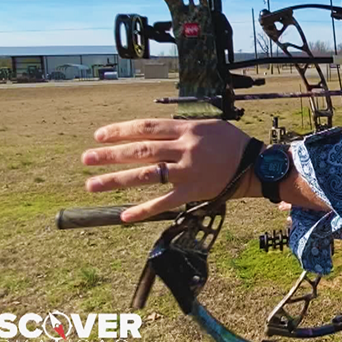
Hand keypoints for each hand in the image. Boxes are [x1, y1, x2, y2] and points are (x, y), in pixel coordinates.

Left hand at [81, 118, 256, 221]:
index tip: (99, 136)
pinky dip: (144, 210)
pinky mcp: (193, 192)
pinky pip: (165, 202)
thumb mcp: (206, 126)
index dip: (121, 131)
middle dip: (111, 155)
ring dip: (117, 180)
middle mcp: (184, 150)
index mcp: (187, 130)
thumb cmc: (230, 142)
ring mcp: (188, 172)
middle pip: (141, 151)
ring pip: (147, 175)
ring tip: (92, 185)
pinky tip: (124, 216)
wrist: (255, 166)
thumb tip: (151, 131)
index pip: (147, 128)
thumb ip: (179, 129)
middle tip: (86, 159)